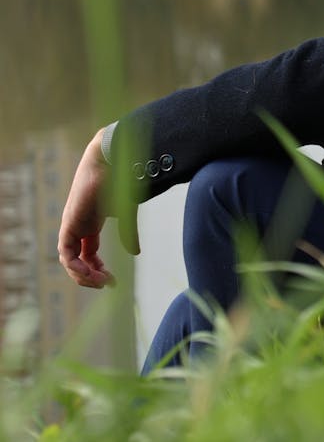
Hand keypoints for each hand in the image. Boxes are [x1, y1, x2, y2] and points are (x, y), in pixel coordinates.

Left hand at [58, 128, 139, 287]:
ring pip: (69, 260)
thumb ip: (128, 233)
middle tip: (107, 284)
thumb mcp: (125, 213)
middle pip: (77, 260)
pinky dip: (76, 266)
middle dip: (90, 276)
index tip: (112, 280)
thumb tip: (136, 253)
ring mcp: (72, 225)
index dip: (97, 270)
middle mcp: (78, 227)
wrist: (110, 160)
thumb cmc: (119, 180)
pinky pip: (66, 253)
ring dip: (82, 275)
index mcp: (89, 224)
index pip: (87, 255)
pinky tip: (90, 272)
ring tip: (100, 282)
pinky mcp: (69, 222)